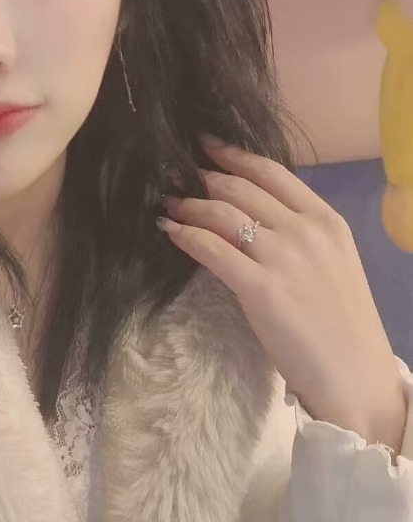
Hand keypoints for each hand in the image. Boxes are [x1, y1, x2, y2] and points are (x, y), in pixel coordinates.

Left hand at [158, 142, 407, 452]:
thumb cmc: (341, 324)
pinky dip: (185, 234)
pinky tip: (170, 230)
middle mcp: (305, 230)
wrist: (355, 376)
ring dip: (187, 203)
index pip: (271, 171)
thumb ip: (300, 234)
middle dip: (202, 176)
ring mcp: (283, 257)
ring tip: (167, 202)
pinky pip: (210, 248)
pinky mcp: (260, 288)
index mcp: (326, 220)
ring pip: (221, 212)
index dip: (232, 154)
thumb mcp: (332, 262)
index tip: (205, 145)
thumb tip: (253, 214)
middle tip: (174, 173)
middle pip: (239, 187)